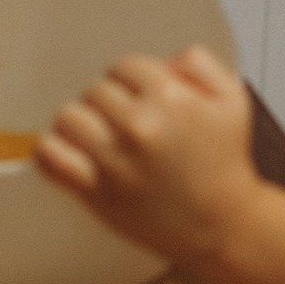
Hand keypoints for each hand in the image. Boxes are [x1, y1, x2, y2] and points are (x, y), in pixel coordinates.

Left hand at [36, 44, 262, 265]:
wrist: (221, 224)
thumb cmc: (224, 164)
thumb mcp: (233, 101)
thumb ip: (201, 64)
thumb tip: (165, 59)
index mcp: (170, 98)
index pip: (124, 66)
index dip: (132, 81)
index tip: (142, 99)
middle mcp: (138, 125)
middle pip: (95, 90)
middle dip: (110, 103)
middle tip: (126, 123)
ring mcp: (114, 159)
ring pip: (68, 117)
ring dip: (80, 123)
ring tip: (98, 136)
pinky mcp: (96, 190)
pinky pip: (52, 156)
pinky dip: (52, 150)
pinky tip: (69, 152)